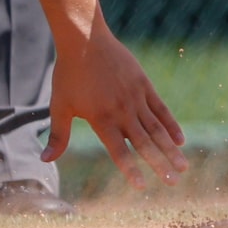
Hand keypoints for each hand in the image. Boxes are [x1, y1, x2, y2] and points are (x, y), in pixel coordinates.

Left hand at [45, 22, 186, 189]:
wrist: (85, 39)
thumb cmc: (69, 74)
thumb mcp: (60, 106)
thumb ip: (58, 136)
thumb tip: (44, 160)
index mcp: (101, 119)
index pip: (119, 151)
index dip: (131, 170)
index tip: (142, 187)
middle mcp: (122, 111)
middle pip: (145, 143)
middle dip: (160, 165)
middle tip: (173, 182)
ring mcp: (135, 97)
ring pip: (157, 128)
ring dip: (170, 149)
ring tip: (183, 166)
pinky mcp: (144, 84)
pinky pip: (161, 109)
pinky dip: (171, 125)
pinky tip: (180, 140)